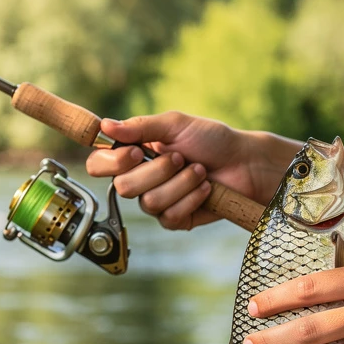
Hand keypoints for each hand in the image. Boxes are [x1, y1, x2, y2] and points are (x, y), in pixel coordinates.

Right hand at [85, 112, 284, 229]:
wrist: (244, 163)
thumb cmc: (212, 140)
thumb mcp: (175, 124)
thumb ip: (139, 126)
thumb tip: (104, 125)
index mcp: (133, 154)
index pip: (98, 165)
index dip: (113, 163)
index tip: (137, 151)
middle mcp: (140, 179)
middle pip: (122, 187)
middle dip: (157, 171)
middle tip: (180, 157)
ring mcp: (157, 202)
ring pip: (149, 202)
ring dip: (180, 183)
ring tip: (200, 171)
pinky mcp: (176, 219)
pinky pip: (170, 217)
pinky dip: (191, 199)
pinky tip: (206, 189)